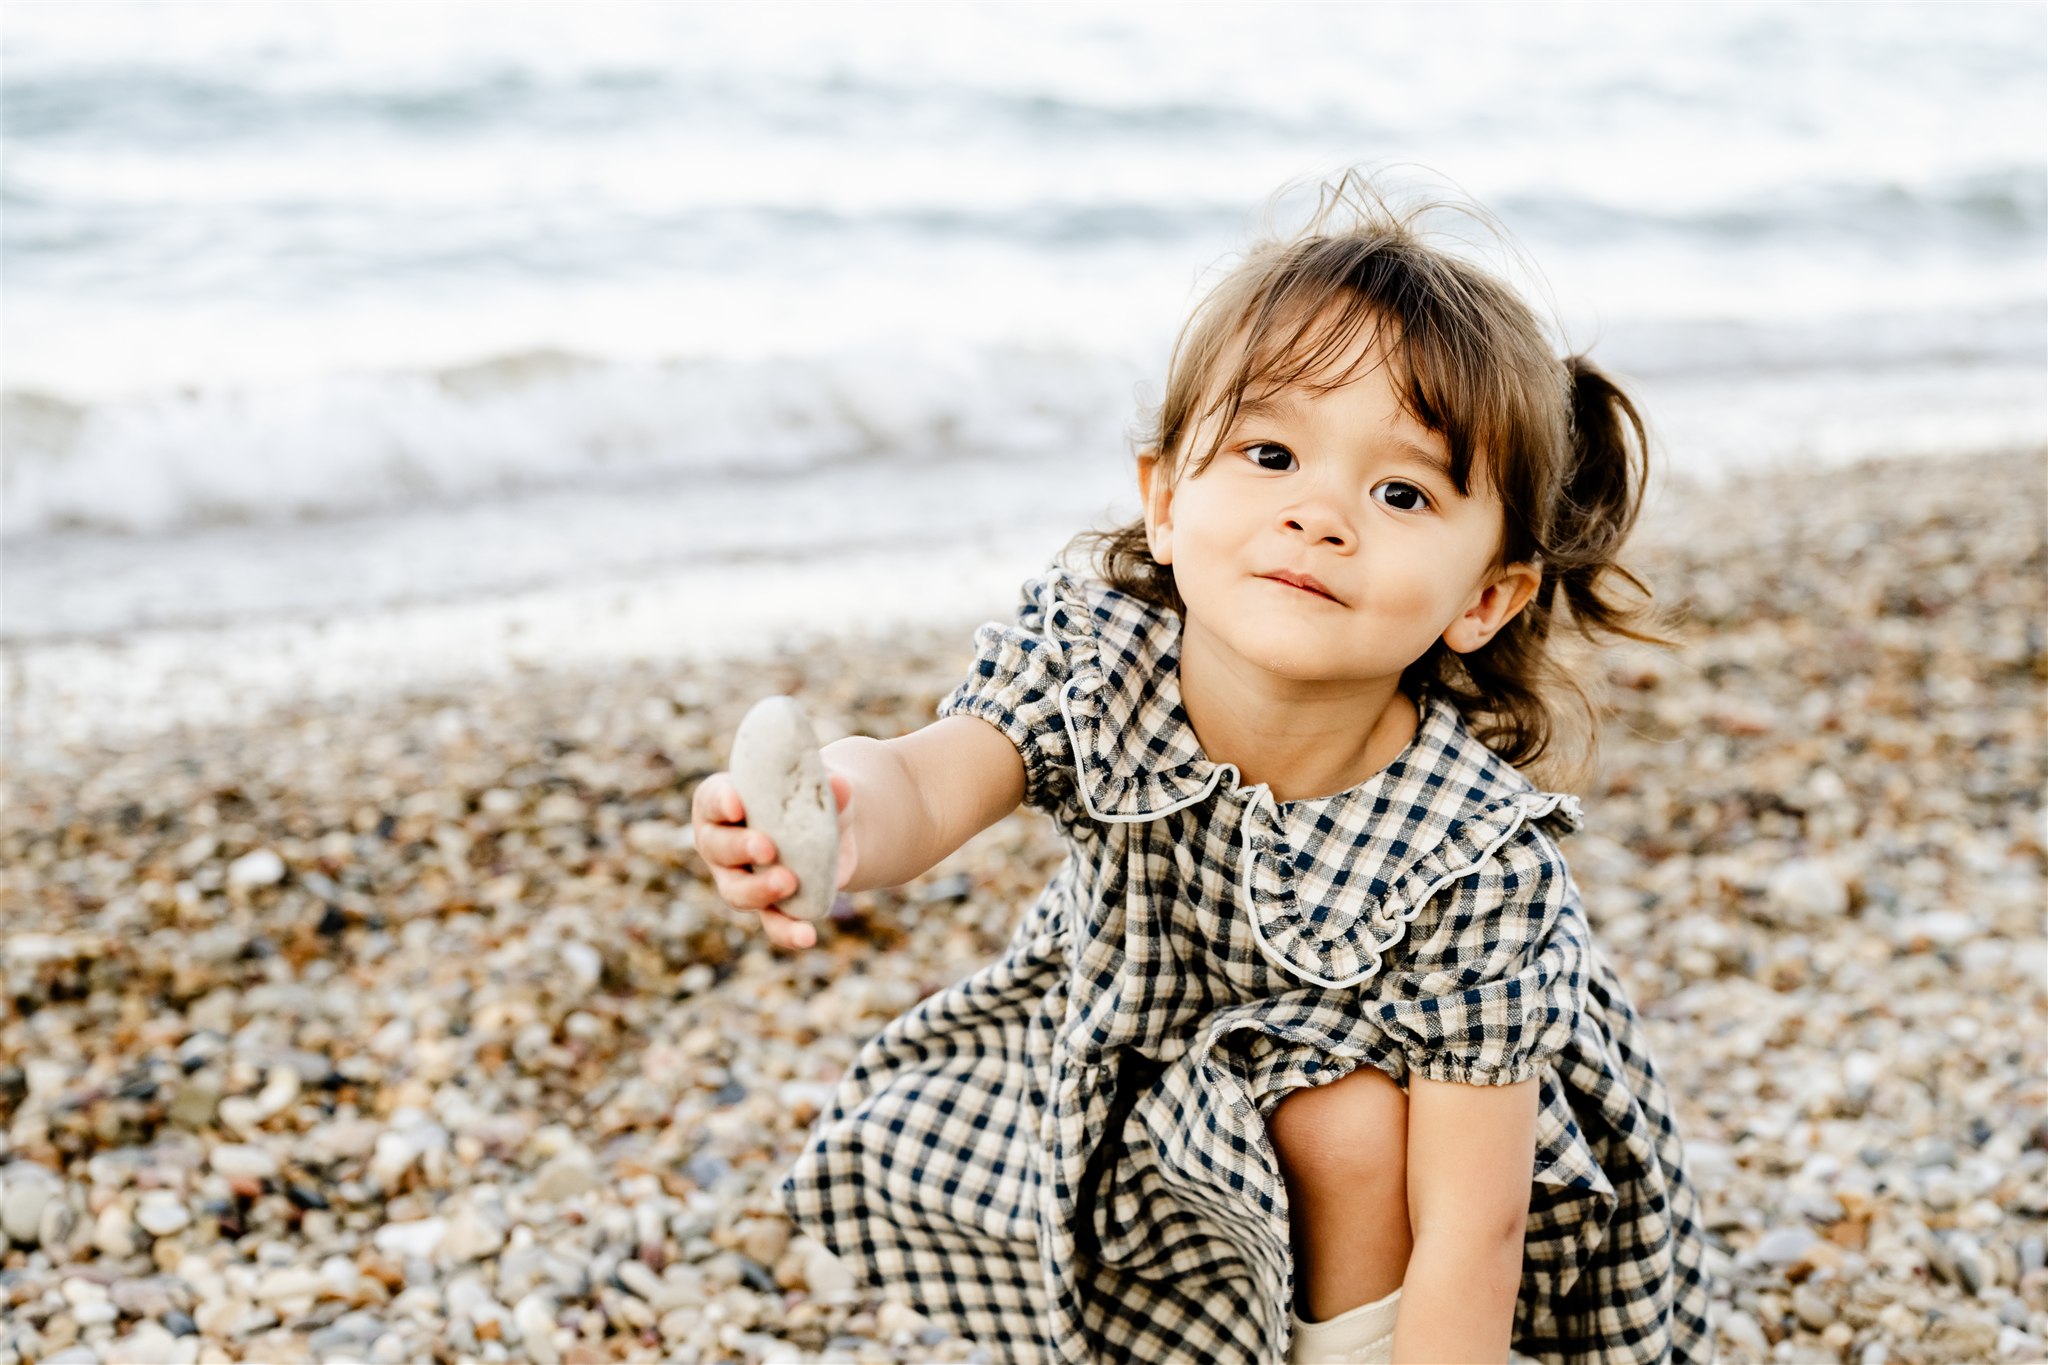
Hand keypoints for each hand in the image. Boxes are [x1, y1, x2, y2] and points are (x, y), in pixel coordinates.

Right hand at [690, 769, 855, 949]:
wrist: (829, 829)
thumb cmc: (806, 796)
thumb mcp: (818, 786)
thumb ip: (826, 786)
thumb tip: (841, 784)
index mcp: (722, 803)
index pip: (712, 800)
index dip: (720, 803)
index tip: (737, 806)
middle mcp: (720, 843)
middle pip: (719, 848)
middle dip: (741, 848)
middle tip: (768, 849)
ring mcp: (738, 879)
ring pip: (736, 891)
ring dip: (760, 891)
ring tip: (788, 884)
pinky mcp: (766, 906)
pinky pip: (771, 922)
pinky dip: (788, 931)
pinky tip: (807, 935)